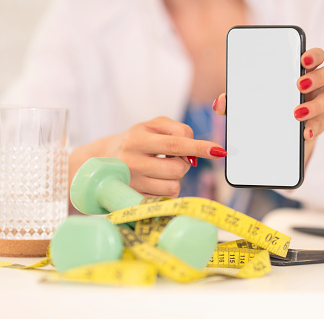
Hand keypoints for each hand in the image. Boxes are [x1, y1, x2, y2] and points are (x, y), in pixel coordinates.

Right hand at [69, 116, 225, 198]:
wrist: (104, 160)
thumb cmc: (137, 139)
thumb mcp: (152, 125)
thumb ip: (177, 130)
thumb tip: (193, 152)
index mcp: (137, 139)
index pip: (174, 144)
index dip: (198, 147)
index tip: (219, 150)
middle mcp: (132, 162)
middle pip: (177, 168)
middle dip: (184, 163)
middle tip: (173, 157)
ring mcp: (132, 184)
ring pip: (173, 186)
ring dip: (175, 177)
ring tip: (161, 168)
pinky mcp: (134, 199)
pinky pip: (165, 197)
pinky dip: (167, 187)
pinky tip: (155, 179)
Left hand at [212, 48, 323, 166]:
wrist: (274, 136)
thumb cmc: (264, 107)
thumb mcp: (248, 103)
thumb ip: (234, 101)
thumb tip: (219, 104)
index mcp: (301, 70)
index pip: (317, 55)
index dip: (314, 54)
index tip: (302, 58)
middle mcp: (316, 85)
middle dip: (319, 76)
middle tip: (298, 85)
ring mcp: (320, 104)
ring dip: (314, 105)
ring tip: (295, 113)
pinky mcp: (318, 125)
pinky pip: (322, 125)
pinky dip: (313, 128)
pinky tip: (303, 133)